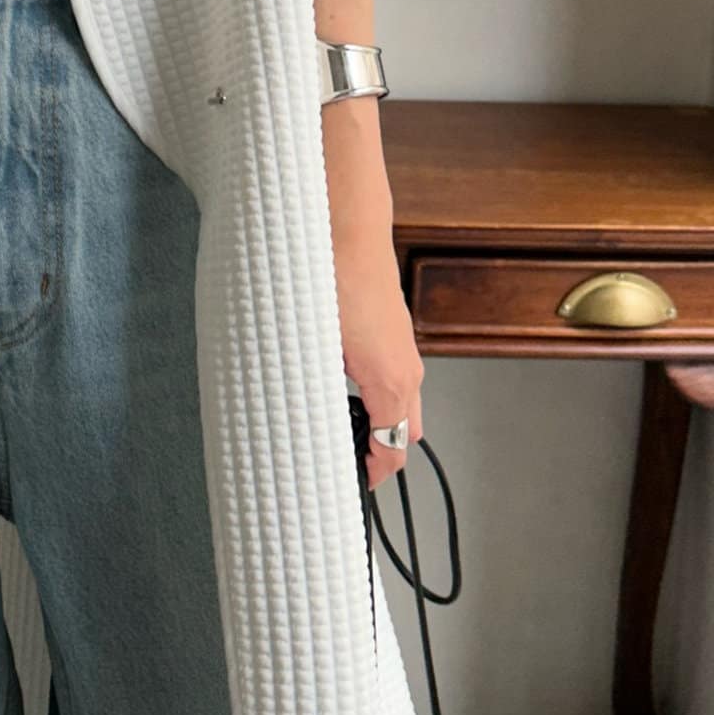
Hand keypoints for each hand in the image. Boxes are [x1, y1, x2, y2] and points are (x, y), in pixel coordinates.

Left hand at [335, 250, 424, 490]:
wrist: (344, 227)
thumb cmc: (329, 281)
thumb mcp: (317, 349)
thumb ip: (318, 392)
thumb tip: (306, 421)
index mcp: (391, 381)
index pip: (394, 449)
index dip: (374, 474)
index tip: (351, 487)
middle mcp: (406, 368)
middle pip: (405, 430)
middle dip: (379, 451)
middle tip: (343, 462)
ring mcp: (403, 348)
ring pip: (400, 401)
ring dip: (376, 419)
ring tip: (335, 426)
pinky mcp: (392, 330)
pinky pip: (392, 374)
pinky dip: (375, 391)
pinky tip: (339, 384)